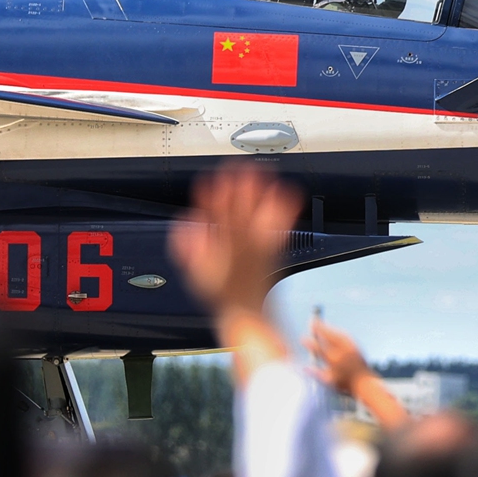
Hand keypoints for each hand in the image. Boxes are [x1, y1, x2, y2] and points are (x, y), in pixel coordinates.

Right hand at [169, 164, 301, 316]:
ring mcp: (261, 245)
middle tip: (239, 166)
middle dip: (239, 188)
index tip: (209, 181)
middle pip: (240, 210)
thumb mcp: (197, 274)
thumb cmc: (223, 293)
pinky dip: (287, 208)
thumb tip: (186, 224)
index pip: (217, 217)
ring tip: (265, 170)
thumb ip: (187, 249)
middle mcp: (244, 244)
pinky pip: (282, 226)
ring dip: (262, 192)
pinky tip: (291, 191)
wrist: (247, 310)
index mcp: (224, 247)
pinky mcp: (274, 248)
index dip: (213, 198)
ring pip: (261, 214)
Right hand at [304, 318, 372, 397]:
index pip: (319, 349)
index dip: (310, 343)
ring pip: (337, 334)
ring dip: (328, 327)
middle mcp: (341, 353)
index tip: (302, 338)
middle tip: (311, 322)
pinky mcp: (355, 347)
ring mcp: (349, 348)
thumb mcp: (329, 382)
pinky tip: (333, 329)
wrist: (364, 383)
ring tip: (320, 323)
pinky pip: (345, 335)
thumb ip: (316, 373)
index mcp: (333, 362)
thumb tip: (304, 368)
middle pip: (328, 337)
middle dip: (319, 328)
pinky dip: (337, 331)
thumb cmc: (345, 384)